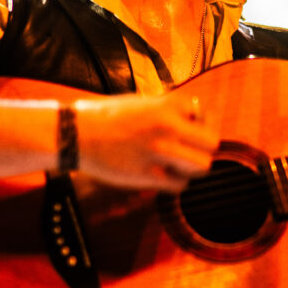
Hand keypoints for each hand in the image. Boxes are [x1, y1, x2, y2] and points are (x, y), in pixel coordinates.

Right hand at [75, 93, 218, 191]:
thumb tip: (195, 118)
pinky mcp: (147, 175)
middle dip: (203, 148)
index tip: (190, 128)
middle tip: (189, 150)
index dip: (200, 123)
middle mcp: (167, 127)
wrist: (75, 134)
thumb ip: (168, 110)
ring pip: (201, 166)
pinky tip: (161, 175)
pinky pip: (179, 185)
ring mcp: (159, 152)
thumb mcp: (142, 103)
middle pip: (211, 143)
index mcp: (166, 105)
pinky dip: (175, 182)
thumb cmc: (106, 117)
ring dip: (192, 167)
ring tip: (176, 164)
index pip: (204, 115)